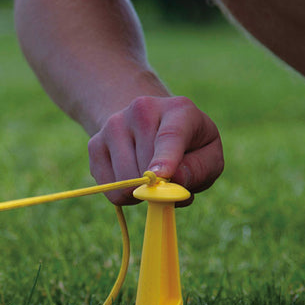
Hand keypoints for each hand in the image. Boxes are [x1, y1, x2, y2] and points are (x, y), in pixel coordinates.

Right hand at [88, 95, 223, 204]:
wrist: (151, 124)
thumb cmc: (189, 145)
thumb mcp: (209, 155)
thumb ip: (199, 169)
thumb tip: (171, 180)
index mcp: (178, 110)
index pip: (170, 136)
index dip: (165, 158)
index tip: (161, 177)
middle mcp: (141, 110)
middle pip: (145, 167)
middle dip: (159, 188)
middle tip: (170, 183)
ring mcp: (114, 125)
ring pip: (124, 181)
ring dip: (141, 193)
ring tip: (152, 179)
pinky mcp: (95, 144)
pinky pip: (109, 188)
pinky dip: (124, 195)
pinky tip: (134, 177)